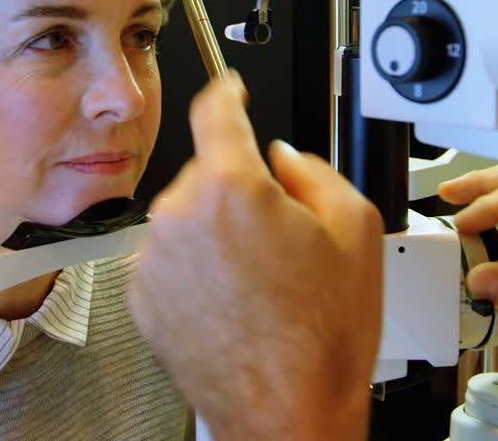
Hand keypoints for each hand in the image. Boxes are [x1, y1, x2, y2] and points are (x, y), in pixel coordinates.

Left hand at [128, 73, 383, 440]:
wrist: (287, 412)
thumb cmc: (322, 338)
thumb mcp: (356, 229)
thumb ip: (314, 171)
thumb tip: (284, 159)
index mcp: (233, 188)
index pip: (216, 110)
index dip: (227, 91)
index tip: (229, 88)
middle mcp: (181, 215)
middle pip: (209, 173)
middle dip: (241, 194)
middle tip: (281, 240)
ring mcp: (155, 258)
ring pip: (187, 216)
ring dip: (216, 233)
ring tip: (261, 284)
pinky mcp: (141, 295)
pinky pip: (169, 257)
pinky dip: (195, 268)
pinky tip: (233, 301)